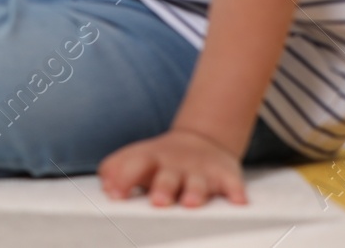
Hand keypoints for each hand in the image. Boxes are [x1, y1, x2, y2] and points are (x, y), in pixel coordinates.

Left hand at [99, 128, 247, 206]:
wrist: (200, 141)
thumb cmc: (159, 160)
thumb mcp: (134, 158)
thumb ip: (115, 169)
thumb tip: (105, 186)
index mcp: (148, 159)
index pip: (133, 165)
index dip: (123, 179)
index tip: (116, 195)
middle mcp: (174, 164)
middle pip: (167, 177)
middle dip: (162, 189)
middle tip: (157, 202)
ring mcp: (200, 170)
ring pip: (198, 183)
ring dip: (195, 193)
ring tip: (191, 203)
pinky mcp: (224, 175)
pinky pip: (233, 183)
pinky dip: (236, 192)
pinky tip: (238, 201)